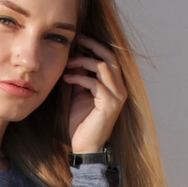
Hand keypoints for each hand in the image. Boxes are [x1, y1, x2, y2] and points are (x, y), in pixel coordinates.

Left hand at [63, 35, 127, 153]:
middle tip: (77, 40)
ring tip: (68, 62)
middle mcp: (120, 88)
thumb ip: (81, 77)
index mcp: (115, 85)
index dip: (95, 45)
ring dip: (84, 61)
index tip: (79, 40)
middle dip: (93, 45)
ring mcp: (117, 96)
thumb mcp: (80, 94)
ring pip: (103, 66)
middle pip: (110, 57)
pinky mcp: (110, 104)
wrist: (86, 146)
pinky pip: (95, 83)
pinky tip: (67, 78)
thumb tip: (74, 58)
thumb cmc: (82, 122)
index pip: (110, 57)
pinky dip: (79, 77)